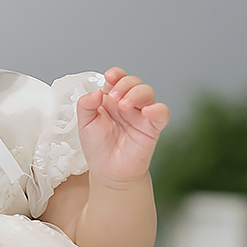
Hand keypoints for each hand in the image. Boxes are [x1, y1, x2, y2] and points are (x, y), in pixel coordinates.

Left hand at [75, 67, 169, 185]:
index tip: (110, 77)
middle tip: (116, 98)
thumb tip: (97, 91)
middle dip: (125, 84)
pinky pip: (162, 112)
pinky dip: (157, 109)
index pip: (118, 78)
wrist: (108, 172)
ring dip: (137, 93)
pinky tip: (146, 112)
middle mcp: (128, 104)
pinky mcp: (153, 128)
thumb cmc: (97, 148)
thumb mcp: (84, 124)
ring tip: (125, 106)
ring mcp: (141, 115)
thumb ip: (85, 105)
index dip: (117, 74)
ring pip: (148, 92)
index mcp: (111, 99)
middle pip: (134, 82)